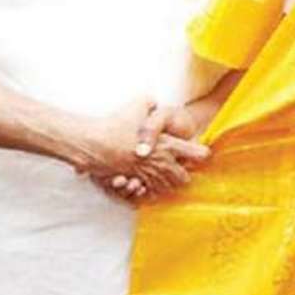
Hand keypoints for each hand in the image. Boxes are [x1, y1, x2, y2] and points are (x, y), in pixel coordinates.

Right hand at [78, 99, 208, 197]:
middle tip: (176, 166)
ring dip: (165, 182)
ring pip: (167, 188)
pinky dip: (148, 189)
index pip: (200, 155)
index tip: (197, 151)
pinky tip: (143, 181)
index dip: (200, 153)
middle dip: (182, 173)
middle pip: (185, 179)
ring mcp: (149, 177)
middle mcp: (163, 164)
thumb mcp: (136, 105)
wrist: (93, 144)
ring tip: (159, 173)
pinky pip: (149, 194)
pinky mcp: (134, 185)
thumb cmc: (116, 125)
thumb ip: (148, 102)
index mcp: (170, 146)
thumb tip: (152, 100)